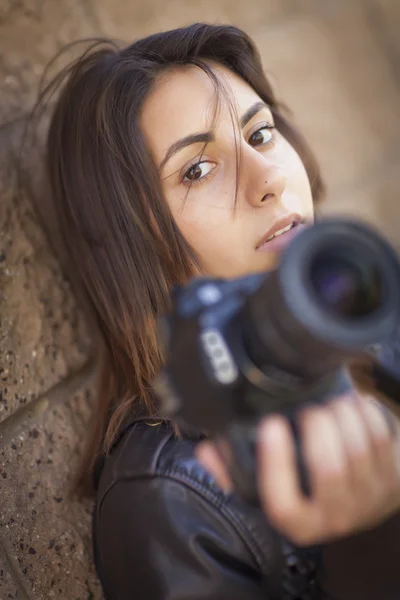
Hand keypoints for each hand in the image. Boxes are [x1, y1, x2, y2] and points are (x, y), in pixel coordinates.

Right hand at [196, 393, 399, 545]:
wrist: (358, 500)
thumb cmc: (305, 486)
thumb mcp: (266, 484)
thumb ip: (232, 467)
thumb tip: (207, 450)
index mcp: (299, 521)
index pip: (282, 502)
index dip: (275, 462)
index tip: (270, 423)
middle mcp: (335, 517)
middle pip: (330, 469)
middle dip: (318, 427)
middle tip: (308, 408)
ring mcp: (369, 499)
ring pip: (360, 450)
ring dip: (344, 416)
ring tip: (332, 401)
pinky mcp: (393, 480)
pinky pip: (384, 441)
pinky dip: (367, 415)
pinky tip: (354, 404)